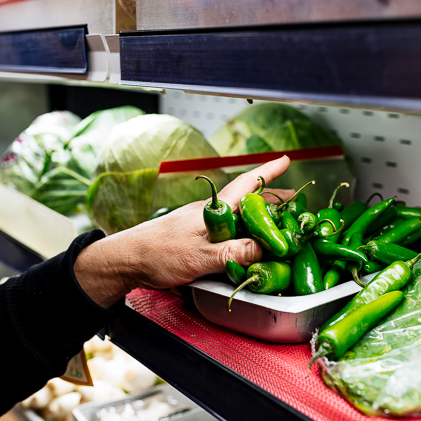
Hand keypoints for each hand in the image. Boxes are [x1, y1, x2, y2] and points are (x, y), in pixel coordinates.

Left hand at [75, 155, 291, 306]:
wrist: (125, 260)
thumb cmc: (158, 253)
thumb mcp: (201, 257)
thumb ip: (234, 253)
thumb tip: (265, 250)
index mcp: (214, 209)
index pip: (246, 184)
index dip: (268, 172)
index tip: (285, 160)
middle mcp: (210, 212)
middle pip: (247, 201)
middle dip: (273, 199)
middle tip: (295, 202)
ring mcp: (203, 223)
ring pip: (239, 216)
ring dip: (260, 218)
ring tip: (278, 224)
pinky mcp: (196, 237)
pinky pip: (228, 230)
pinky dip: (245, 233)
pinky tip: (248, 244)